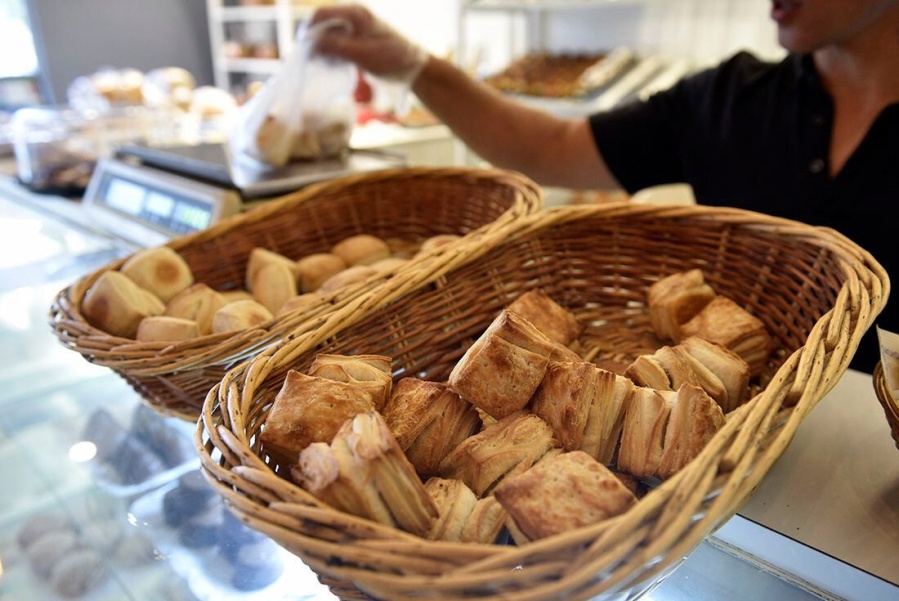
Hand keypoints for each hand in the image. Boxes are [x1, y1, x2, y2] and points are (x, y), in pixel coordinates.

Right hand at [311, 4, 427, 85]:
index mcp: (355, 13)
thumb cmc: (392, 58)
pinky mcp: (358, 38)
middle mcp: (353, 15)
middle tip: (315, 61)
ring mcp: (356, 26)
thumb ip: (337, 47)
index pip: (321, 14)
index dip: (308, 30)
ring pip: (329, 34)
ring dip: (324, 49)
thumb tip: (312, 42)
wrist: (414, 67)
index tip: (304, 50)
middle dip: (316, 41)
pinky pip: (338, 41)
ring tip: (327, 65)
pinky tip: (336, 65)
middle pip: (323, 23)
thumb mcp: (362, 54)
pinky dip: (333, 52)